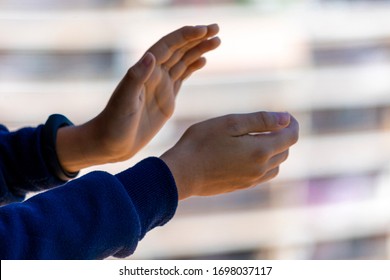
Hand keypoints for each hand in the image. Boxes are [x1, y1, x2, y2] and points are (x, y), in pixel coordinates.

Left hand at [57, 24, 219, 171]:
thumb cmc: (114, 123)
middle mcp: (154, 74)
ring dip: (199, 50)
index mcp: (145, 71)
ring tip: (217, 41)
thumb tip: (151, 55)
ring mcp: (161, 86)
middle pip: (179, 50)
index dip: (185, 36)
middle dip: (198, 38)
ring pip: (183, 61)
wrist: (113, 143)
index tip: (204, 30)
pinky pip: (182, 76)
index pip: (168, 46)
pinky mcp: (167, 98)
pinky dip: (193, 66)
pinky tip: (203, 60)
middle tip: (217, 29)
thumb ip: (136, 78)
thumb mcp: (124, 102)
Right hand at [160, 111, 298, 199]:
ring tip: (259, 139)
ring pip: (276, 165)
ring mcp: (251, 180)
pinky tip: (248, 155)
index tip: (284, 115)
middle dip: (282, 136)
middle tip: (268, 124)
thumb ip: (261, 120)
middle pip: (285, 151)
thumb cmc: (202, 144)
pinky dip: (264, 163)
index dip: (292, 123)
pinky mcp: (241, 186)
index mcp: (260, 150)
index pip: (291, 137)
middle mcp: (260, 168)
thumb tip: (286, 118)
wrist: (181, 174)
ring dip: (274, 151)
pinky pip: (263, 175)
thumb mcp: (230, 123)